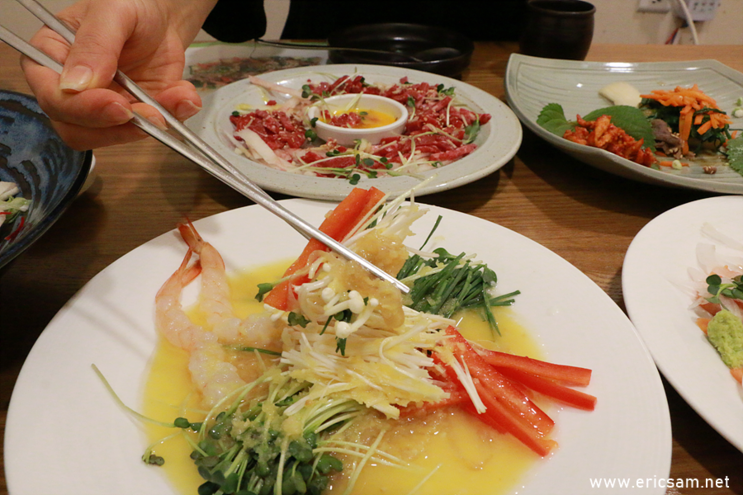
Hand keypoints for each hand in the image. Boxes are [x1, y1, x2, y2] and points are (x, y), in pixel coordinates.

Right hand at [21, 0, 216, 149]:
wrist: (160, 15)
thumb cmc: (128, 4)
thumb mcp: (111, 13)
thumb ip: (94, 45)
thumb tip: (75, 85)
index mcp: (49, 59)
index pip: (53, 98)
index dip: (82, 109)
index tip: (116, 104)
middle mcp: (70, 90)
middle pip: (77, 129)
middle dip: (117, 127)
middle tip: (151, 112)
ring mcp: (101, 107)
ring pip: (112, 137)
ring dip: (148, 125)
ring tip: (177, 98)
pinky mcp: (132, 115)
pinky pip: (147, 130)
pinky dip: (170, 118)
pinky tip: (183, 97)